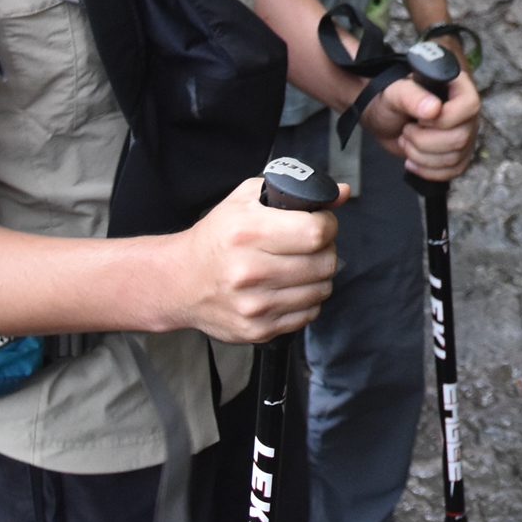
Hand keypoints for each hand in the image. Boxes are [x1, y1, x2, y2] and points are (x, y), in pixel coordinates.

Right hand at [162, 176, 344, 343]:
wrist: (180, 281)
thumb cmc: (216, 238)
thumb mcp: (247, 200)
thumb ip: (295, 191)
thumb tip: (341, 193)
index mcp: (248, 233)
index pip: (316, 232)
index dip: (327, 224)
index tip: (320, 222)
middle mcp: (250, 271)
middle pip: (324, 263)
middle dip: (325, 250)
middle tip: (309, 245)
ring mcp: (254, 305)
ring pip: (321, 290)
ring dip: (317, 276)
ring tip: (298, 266)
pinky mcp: (258, 329)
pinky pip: (308, 314)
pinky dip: (306, 299)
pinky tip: (288, 287)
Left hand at [362, 67, 483, 180]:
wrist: (385, 121)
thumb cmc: (390, 101)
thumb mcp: (394, 93)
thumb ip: (412, 96)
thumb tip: (433, 109)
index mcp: (457, 87)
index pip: (469, 105)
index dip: (444, 119)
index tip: (419, 119)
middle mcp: (467, 112)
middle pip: (460, 137)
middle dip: (424, 141)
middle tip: (406, 131)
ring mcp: (466, 134)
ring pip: (455, 157)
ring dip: (421, 156)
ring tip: (406, 141)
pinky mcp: (459, 155)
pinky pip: (453, 171)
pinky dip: (427, 170)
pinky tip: (412, 161)